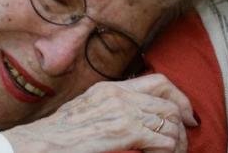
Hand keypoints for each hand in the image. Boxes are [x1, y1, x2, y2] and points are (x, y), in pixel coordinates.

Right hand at [2, 74, 195, 152]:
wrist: (40, 143)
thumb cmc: (58, 134)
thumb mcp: (86, 110)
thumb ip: (110, 108)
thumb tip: (133, 117)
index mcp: (110, 88)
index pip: (158, 82)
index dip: (179, 97)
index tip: (186, 115)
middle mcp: (119, 95)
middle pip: (169, 103)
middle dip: (183, 123)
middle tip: (185, 140)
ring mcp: (123, 112)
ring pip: (170, 122)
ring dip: (177, 141)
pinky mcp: (125, 131)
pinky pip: (163, 140)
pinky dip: (169, 151)